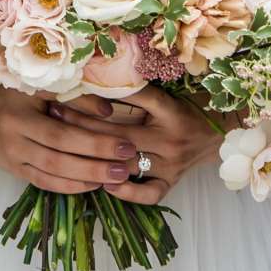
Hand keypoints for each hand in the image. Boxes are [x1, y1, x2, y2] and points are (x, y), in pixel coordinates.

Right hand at [0, 85, 146, 194]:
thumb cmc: (11, 95)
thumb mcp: (37, 86)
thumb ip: (71, 95)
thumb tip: (108, 109)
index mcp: (21, 109)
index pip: (61, 127)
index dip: (93, 136)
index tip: (124, 138)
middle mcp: (14, 136)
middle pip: (59, 152)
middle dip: (96, 158)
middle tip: (128, 160)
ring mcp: (14, 156)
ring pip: (53, 172)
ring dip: (88, 175)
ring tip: (118, 176)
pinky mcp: (16, 171)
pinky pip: (45, 183)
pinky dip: (70, 186)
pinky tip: (94, 184)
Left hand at [49, 87, 227, 204]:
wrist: (216, 133)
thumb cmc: (183, 109)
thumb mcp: (163, 94)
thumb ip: (134, 90)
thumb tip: (93, 76)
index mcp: (168, 111)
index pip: (127, 102)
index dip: (95, 98)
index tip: (66, 93)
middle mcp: (170, 139)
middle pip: (118, 135)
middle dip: (82, 127)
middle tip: (54, 118)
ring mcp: (171, 165)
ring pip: (127, 165)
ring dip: (95, 160)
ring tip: (66, 153)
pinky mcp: (172, 184)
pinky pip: (148, 194)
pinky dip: (126, 192)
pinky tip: (104, 184)